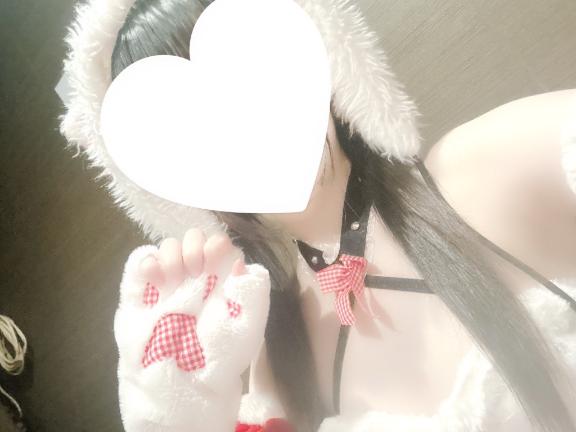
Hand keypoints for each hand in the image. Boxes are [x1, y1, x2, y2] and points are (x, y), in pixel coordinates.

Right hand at [114, 229, 270, 429]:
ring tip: (176, 279)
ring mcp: (169, 282)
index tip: (214, 261)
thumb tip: (239, 262)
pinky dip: (147, 262)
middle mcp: (195, 276)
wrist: (184, 384)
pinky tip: (155, 278)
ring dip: (172, 254)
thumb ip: (252, 291)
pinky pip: (141, 261)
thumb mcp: (247, 325)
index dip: (217, 245)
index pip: (219, 244)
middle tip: (195, 271)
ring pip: (169, 246)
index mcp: (222, 279)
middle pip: (193, 238)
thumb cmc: (220, 356)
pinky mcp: (143, 291)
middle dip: (193, 246)